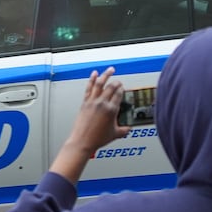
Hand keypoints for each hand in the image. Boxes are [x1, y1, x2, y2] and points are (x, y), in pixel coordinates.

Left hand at [49, 68, 127, 184]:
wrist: (82, 141)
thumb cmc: (97, 139)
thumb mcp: (115, 134)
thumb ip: (123, 130)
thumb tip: (128, 129)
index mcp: (111, 110)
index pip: (119, 95)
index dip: (122, 90)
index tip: (123, 88)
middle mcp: (102, 103)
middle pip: (111, 87)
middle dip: (117, 83)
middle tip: (119, 81)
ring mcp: (92, 102)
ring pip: (100, 83)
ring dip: (106, 75)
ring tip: (110, 70)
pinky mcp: (85, 103)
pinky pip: (89, 88)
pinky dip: (92, 79)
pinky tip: (94, 74)